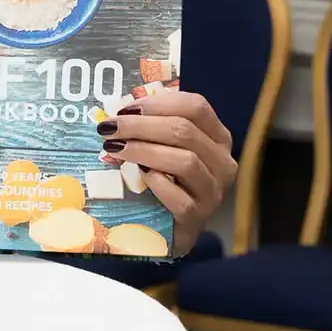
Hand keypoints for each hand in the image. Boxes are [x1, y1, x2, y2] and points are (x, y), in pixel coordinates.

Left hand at [97, 91, 236, 253]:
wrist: (166, 227)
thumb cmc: (161, 178)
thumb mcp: (161, 147)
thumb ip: (151, 126)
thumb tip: (118, 109)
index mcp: (216, 137)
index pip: (196, 107)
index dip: (158, 103)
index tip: (125, 108)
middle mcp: (222, 162)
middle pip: (185, 131)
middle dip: (141, 125)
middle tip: (109, 128)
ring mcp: (213, 191)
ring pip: (185, 161)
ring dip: (144, 150)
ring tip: (114, 148)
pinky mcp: (198, 217)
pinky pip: (180, 198)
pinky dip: (157, 184)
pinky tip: (139, 177)